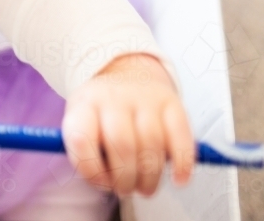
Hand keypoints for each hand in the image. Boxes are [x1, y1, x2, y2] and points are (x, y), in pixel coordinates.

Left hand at [61, 53, 193, 196]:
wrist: (129, 74)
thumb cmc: (103, 114)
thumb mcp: (83, 125)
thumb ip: (86, 154)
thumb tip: (105, 181)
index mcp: (84, 104)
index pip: (81, 139)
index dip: (91, 169)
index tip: (102, 183)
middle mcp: (113, 96)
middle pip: (121, 143)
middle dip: (125, 178)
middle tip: (127, 190)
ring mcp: (144, 96)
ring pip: (151, 143)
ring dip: (150, 176)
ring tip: (145, 187)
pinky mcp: (171, 102)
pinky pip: (180, 136)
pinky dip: (182, 163)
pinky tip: (178, 179)